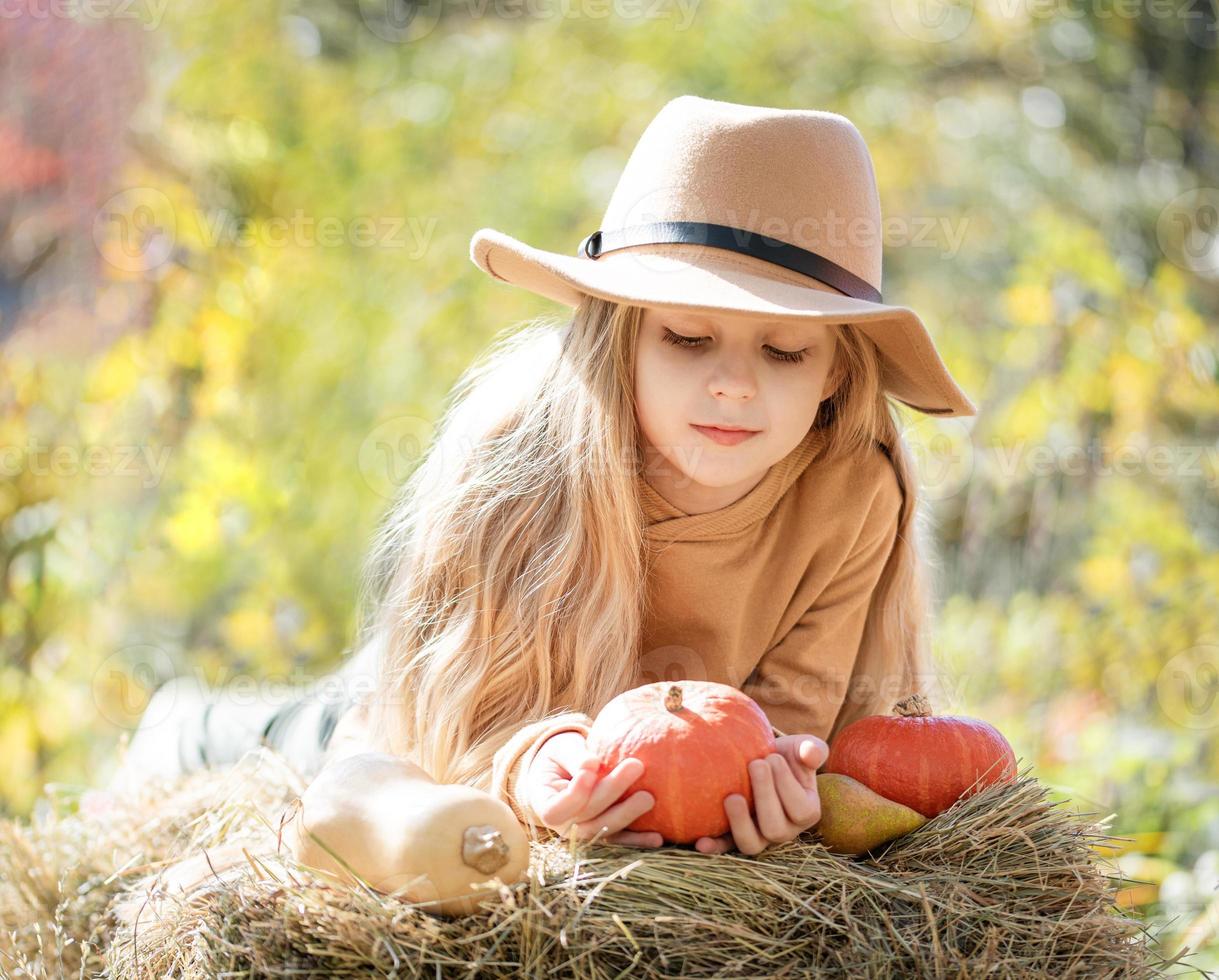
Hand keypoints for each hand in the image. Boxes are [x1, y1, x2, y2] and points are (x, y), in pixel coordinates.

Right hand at [521, 731, 663, 848]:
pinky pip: (621, 840)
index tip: (591, 769)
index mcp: (546, 805)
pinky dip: (638, 841)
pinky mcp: (605, 836)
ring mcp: (585, 834)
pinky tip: (657, 839)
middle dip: (612, 791)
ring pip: (605, 830)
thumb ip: (574, 757)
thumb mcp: (560, 751)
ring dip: (628, 814)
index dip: (574, 794)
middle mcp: (564, 827)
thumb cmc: (560, 757)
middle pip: (587, 815)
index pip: (556, 810)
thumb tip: (592, 763)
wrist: (564, 771)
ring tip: (649, 796)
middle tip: (636, 765)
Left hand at [694, 734, 827, 855]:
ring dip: (740, 823)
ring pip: (751, 845)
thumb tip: (812, 753)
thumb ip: (812, 750)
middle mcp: (784, 830)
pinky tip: (701, 841)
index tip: (773, 758)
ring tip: (731, 797)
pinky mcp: (733, 837)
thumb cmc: (785, 756)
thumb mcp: (801, 749)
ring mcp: (758, 836)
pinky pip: (725, 848)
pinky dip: (714, 847)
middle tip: (754, 764)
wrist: (761, 761)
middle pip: (775, 829)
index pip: (801, 810)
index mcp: (806, 812)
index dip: (787, 784)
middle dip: (765, 796)